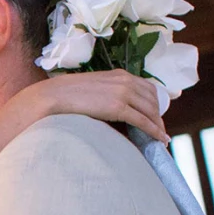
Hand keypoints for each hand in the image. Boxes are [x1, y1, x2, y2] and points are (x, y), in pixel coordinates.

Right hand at [17, 70, 169, 143]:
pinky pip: (143, 121)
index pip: (147, 88)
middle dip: (159, 116)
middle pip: (153, 100)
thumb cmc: (65, 95)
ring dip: (158, 125)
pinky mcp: (118, 107)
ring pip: (151, 111)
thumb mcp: (91, 89)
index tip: (155, 116)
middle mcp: (125, 81)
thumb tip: (108, 108)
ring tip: (160, 138)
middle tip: (159, 130)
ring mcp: (123, 93)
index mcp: (119, 75)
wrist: (53, 96)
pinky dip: (154, 130)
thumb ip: (105, 94)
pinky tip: (158, 139)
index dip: (155, 104)